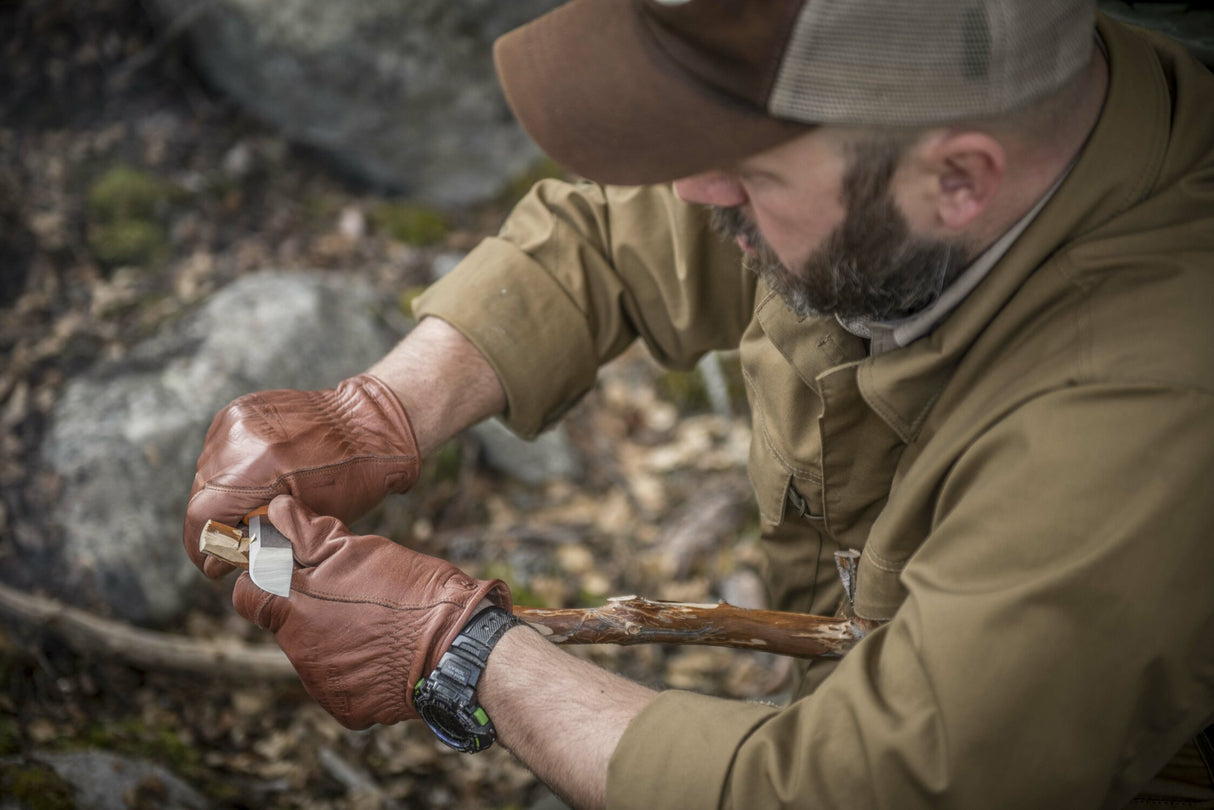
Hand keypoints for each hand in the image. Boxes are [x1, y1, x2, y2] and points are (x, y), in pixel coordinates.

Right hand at [184, 374, 419, 577]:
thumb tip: (215, 562)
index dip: (204, 546)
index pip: (203, 516)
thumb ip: (260, 542)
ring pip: (207, 472)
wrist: (371, 424)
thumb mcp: (311, 522)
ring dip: (222, 495)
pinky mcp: (240, 409)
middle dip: (215, 523)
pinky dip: (232, 470)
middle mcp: (241, 439)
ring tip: (254, 506)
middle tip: (238, 539)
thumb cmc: (353, 480)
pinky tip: (258, 478)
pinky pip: (220, 449)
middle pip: (201, 494)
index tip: (215, 564)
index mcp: (260, 469)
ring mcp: (237, 419)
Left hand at [232, 495, 510, 728]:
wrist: (457, 647)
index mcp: (295, 610)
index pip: (248, 594)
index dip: (264, 578)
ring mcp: (321, 684)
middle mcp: (299, 652)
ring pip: (314, 652)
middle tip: (352, 592)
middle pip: (286, 623)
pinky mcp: (345, 708)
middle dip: (309, 607)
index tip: (290, 569)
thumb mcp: (360, 550)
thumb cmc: (410, 591)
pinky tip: (384, 652)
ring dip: (334, 636)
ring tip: (376, 622)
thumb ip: (309, 533)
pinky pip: (339, 683)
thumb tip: (278, 511)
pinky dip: (355, 669)